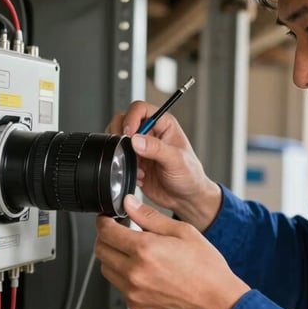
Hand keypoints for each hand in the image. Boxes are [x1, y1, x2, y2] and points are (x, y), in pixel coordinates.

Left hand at [94, 194, 249, 308]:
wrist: (218, 304)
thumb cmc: (207, 270)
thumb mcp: (183, 231)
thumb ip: (150, 217)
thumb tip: (130, 204)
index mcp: (145, 250)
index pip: (106, 231)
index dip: (104, 221)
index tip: (108, 219)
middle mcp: (134, 273)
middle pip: (100, 250)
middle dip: (106, 237)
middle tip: (119, 232)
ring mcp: (133, 292)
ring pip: (105, 269)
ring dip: (112, 257)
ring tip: (133, 252)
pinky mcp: (136, 306)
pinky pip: (118, 286)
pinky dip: (123, 275)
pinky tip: (142, 270)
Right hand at [107, 100, 221, 231]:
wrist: (185, 199)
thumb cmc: (190, 176)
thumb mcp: (176, 161)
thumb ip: (157, 148)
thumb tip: (136, 139)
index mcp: (164, 124)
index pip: (140, 109)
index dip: (131, 118)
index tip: (129, 134)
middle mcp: (150, 133)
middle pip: (123, 120)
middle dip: (120, 134)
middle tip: (126, 149)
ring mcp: (140, 148)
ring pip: (117, 138)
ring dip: (121, 152)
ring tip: (136, 165)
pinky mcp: (133, 162)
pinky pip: (118, 158)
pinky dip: (122, 167)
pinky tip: (138, 176)